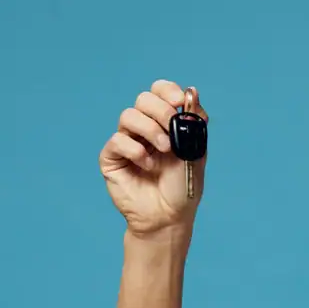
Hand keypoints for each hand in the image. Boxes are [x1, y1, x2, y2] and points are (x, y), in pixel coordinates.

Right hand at [99, 80, 208, 236]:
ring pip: (128, 116)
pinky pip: (117, 141)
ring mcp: (127, 142)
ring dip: (150, 130)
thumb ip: (194, 122)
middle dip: (160, 111)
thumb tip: (192, 90)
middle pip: (143, 99)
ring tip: (165, 150)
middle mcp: (144, 129)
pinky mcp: (112, 158)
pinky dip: (136, 150)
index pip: (159, 92)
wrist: (170, 217)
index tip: (178, 101)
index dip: (167, 90)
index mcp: (165, 123)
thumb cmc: (183, 187)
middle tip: (172, 132)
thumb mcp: (196, 151)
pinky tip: (148, 166)